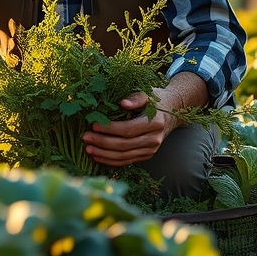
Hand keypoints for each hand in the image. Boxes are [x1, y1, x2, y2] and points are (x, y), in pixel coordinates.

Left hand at [81, 72, 209, 166]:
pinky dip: (111, 161)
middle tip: (85, 137)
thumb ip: (136, 97)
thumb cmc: (155, 100)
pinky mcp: (146, 156)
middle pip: (125, 145)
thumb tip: (122, 103)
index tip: (93, 125)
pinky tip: (97, 157)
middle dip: (103, 142)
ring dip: (104, 154)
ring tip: (88, 149)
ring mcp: (151, 150)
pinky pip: (127, 161)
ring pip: (124, 156)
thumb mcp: (147, 94)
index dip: (110, 129)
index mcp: (155, 123)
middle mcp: (154, 139)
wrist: (171, 112)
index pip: (129, 129)